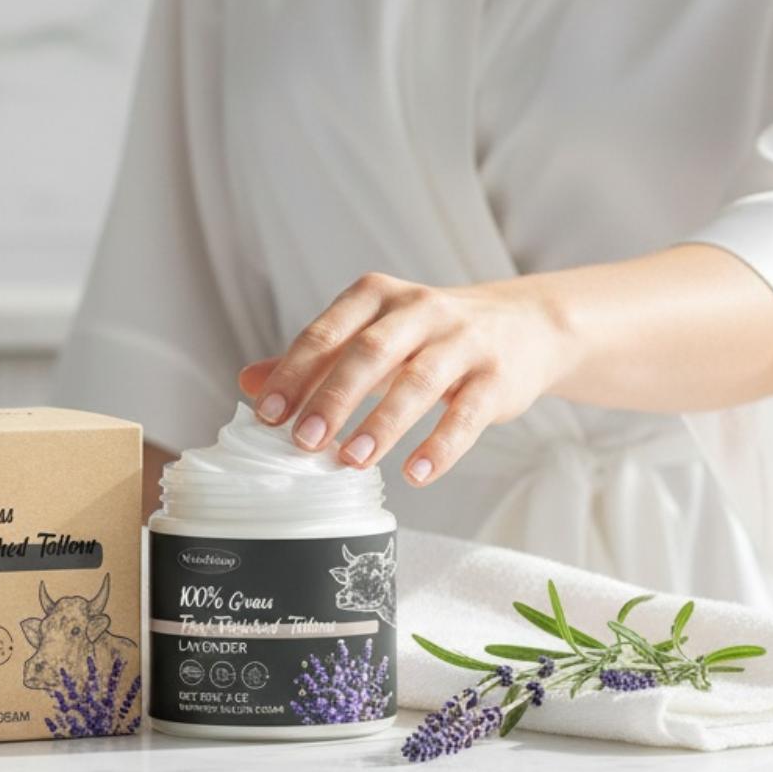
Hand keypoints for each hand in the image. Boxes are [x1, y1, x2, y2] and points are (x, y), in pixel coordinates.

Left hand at [237, 272, 569, 485]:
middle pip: (370, 352)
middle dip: (334, 398)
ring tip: (353, 461)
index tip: (267, 414)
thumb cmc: (430, 335)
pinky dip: (440, 446)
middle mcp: (419, 310)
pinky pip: (466, 414)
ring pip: (418, 381)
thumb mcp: (371, 334)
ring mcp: (463, 341)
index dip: (295, 373)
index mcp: (376, 297)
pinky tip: (415, 474)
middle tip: (305, 442)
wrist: (524, 324)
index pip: (327, 332)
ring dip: (383, 424)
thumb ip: (314, 359)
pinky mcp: (497, 377)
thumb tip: (248, 381)